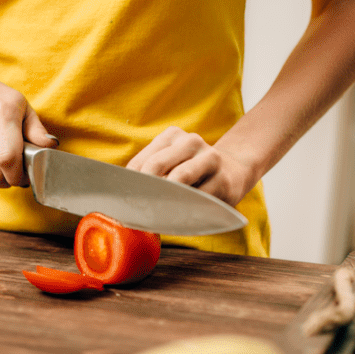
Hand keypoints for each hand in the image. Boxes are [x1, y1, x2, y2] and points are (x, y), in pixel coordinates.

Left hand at [126, 126, 255, 206]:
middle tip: (135, 210)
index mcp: (172, 136)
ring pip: (180, 177)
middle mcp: (191, 142)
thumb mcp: (172, 164)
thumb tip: (122, 196)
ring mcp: (210, 158)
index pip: (140, 162)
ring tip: (156, 213)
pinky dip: (186, 209)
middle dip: (144, 189)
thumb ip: (149, 175)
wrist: (233, 171)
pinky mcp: (224, 180)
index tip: (122, 203)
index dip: (128, 185)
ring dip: (165, 198)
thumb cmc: (191, 172)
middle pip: (156, 165)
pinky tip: (180, 217)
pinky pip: (199, 197)